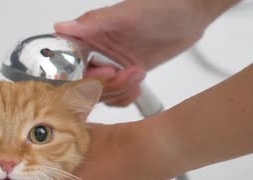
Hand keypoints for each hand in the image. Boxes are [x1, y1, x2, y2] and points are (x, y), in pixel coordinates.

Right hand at [54, 0, 216, 105]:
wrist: (190, 17)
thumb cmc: (161, 7)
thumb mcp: (127, 14)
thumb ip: (94, 22)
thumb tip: (62, 27)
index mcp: (88, 36)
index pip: (67, 63)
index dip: (79, 75)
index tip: (100, 74)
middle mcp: (95, 52)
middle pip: (82, 84)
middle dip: (103, 86)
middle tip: (122, 74)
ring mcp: (109, 66)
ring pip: (98, 93)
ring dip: (117, 91)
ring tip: (136, 75)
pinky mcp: (123, 76)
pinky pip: (114, 97)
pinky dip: (123, 97)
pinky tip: (136, 86)